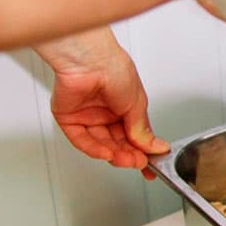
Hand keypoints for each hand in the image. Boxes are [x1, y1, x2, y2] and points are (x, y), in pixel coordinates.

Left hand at [34, 28, 168, 178]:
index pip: (133, 136)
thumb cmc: (114, 68)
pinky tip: (107, 153)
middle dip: (129, 154)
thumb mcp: (136, 103)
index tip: (150, 164)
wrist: (91, 60)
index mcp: (124, 107)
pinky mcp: (70, 119)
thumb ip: (142, 129)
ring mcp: (87, 117)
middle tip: (139, 162)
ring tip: (126, 159)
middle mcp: (105, 113)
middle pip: (117, 142)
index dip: (142, 152)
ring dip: (114, 154)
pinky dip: (94, 148)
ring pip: (100, 143)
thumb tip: (155, 146)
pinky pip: (82, 140)